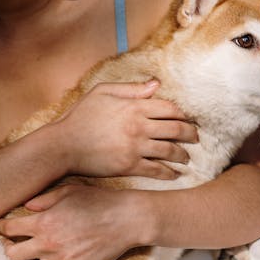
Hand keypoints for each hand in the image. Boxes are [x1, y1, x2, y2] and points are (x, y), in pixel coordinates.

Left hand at [0, 183, 147, 259]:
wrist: (128, 219)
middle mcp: (49, 245)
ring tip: (44, 257)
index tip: (4, 228)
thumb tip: (26, 207)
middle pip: (13, 256)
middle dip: (13, 248)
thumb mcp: (69, 191)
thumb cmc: (99, 200)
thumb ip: (43, 199)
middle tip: (20, 244)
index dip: (2, 228)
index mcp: (44, 223)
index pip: (8, 230)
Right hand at [56, 79, 197, 179]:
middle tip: (195, 138)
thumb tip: (156, 85)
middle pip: (176, 129)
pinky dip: (169, 173)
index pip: (170, 109)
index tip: (188, 119)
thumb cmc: (81, 116)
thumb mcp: (102, 92)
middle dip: (191, 134)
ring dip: (182, 155)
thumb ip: (131, 89)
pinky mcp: (129, 166)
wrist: (63, 145)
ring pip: (170, 151)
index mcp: (134, 106)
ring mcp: (135, 147)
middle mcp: (139, 126)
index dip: (184, 115)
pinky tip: (174, 174)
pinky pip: (156, 170)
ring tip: (186, 157)